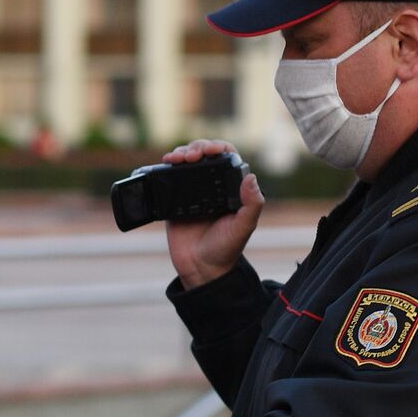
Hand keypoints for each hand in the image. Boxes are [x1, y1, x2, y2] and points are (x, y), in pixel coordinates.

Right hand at [161, 139, 265, 289]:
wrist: (201, 269)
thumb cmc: (226, 250)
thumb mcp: (244, 227)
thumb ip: (252, 204)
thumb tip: (251, 178)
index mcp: (230, 189)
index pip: (226, 157)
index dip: (217, 147)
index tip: (209, 150)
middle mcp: (212, 187)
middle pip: (203, 155)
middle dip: (195, 148)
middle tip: (190, 156)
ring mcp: (192, 193)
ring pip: (186, 163)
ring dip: (181, 153)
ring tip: (176, 158)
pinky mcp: (174, 202)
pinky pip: (169, 179)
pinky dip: (166, 168)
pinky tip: (165, 165)